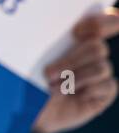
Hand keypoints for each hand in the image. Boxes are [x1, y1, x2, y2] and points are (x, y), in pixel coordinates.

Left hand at [32, 7, 118, 132]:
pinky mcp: (104, 92)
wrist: (26, 110)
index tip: (77, 31)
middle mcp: (90, 53)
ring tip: (53, 87)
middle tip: (48, 73)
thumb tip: (59, 23)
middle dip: (72, 60)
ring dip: (75, 77)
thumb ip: (47, 39)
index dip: (101, 22)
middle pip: (97, 47)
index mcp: (75, 37)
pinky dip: (86, 90)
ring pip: (101, 66)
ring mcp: (99, 72)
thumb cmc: (24, 78)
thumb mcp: (30, 56)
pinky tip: (70, 95)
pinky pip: (107, 85)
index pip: (104, 22)